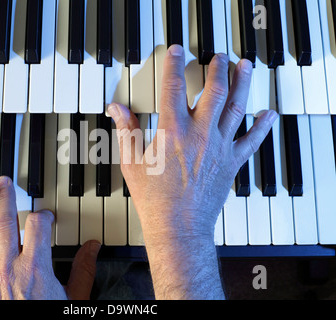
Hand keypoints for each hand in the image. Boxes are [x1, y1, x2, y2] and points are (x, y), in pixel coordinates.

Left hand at [0, 176, 100, 299]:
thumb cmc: (48, 317)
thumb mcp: (74, 296)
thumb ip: (83, 269)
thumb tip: (93, 246)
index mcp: (35, 268)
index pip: (38, 226)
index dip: (44, 215)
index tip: (46, 216)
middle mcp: (8, 268)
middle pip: (6, 224)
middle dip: (5, 199)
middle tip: (3, 182)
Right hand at [107, 45, 277, 298]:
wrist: (178, 226)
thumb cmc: (154, 198)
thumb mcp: (132, 162)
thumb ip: (126, 130)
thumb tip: (116, 109)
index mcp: (172, 131)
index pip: (173, 87)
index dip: (174, 65)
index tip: (176, 52)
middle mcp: (199, 135)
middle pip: (213, 91)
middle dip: (217, 69)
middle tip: (219, 57)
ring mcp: (219, 148)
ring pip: (235, 108)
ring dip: (241, 84)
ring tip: (245, 67)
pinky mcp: (232, 163)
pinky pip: (252, 140)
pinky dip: (262, 126)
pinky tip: (268, 114)